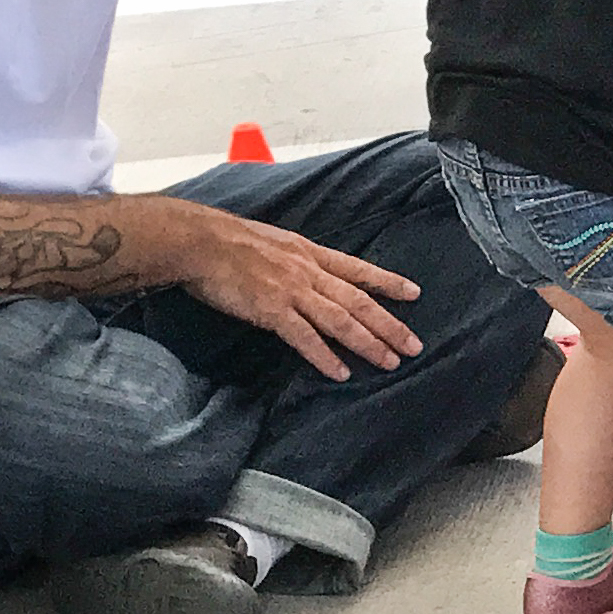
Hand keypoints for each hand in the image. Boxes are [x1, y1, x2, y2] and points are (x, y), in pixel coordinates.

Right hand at [172, 206, 423, 379]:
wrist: (197, 241)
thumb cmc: (227, 241)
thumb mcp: (273, 242)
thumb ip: (294, 260)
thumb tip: (306, 275)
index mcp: (309, 253)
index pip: (358, 269)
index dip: (388, 282)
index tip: (415, 293)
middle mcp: (308, 271)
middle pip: (358, 301)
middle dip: (389, 325)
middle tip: (414, 346)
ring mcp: (291, 290)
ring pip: (340, 320)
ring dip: (368, 343)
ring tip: (390, 362)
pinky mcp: (271, 309)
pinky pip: (305, 337)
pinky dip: (325, 356)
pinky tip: (341, 372)